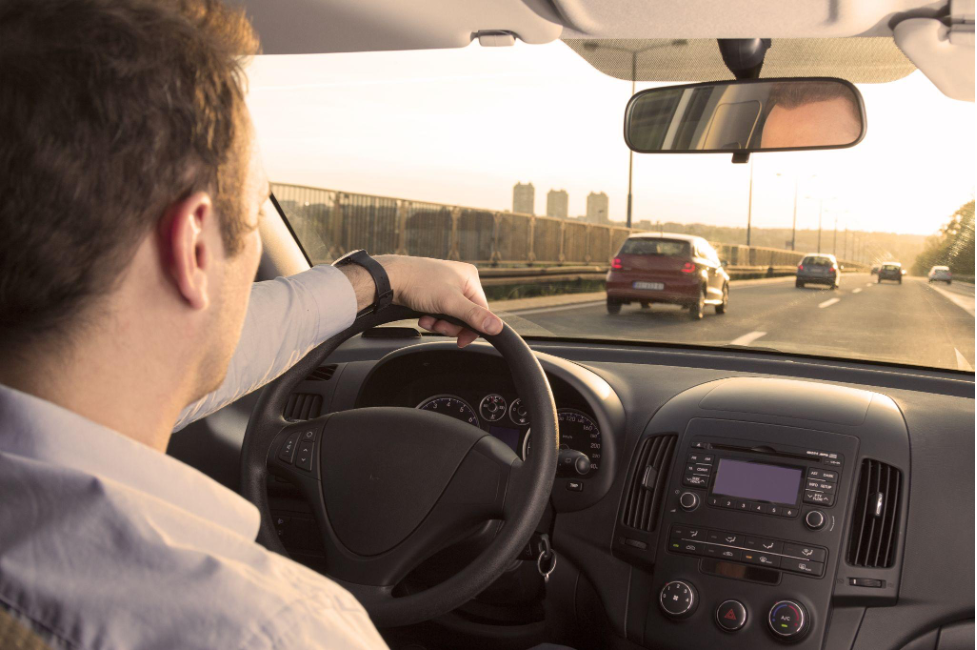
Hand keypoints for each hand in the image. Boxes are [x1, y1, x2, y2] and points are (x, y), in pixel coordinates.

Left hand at [343, 255, 502, 346]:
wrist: (390, 278)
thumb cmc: (418, 283)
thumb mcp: (449, 302)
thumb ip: (474, 316)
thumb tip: (497, 328)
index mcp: (470, 277)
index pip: (482, 310)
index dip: (471, 328)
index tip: (460, 340)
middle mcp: (460, 280)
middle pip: (466, 315)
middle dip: (451, 325)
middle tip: (438, 326)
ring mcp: (446, 285)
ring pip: (452, 315)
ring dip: (440, 323)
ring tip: (427, 320)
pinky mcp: (434, 292)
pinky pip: (441, 312)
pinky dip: (432, 318)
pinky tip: (423, 316)